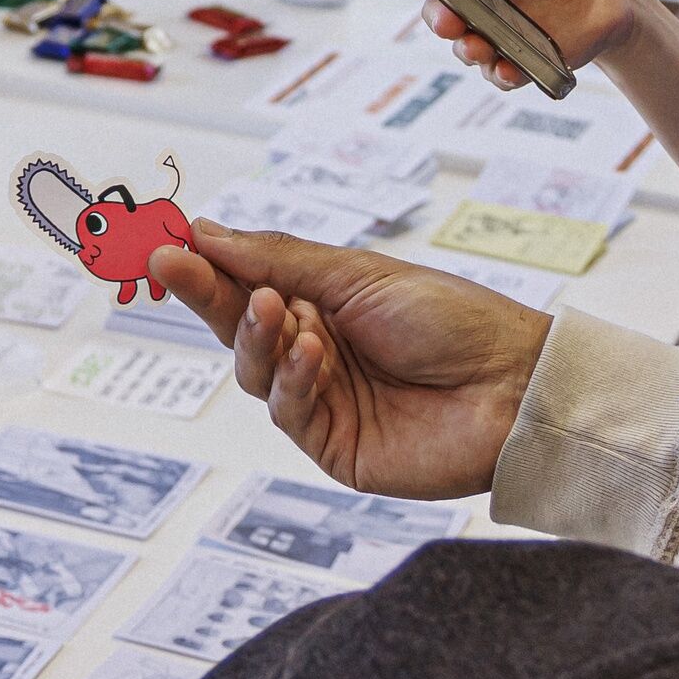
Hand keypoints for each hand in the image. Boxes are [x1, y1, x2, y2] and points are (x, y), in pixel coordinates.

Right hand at [144, 223, 546, 498]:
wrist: (514, 386)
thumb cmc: (454, 320)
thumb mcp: (360, 273)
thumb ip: (279, 258)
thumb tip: (205, 232)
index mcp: (322, 302)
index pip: (245, 282)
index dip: (203, 266)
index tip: (163, 245)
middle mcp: (315, 350)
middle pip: (238, 326)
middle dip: (207, 295)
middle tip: (175, 266)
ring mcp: (322, 400)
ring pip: (254, 372)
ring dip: (259, 337)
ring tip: (279, 310)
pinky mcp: (333, 446)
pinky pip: (289, 411)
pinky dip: (294, 378)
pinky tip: (314, 354)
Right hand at [370, 0, 650, 83]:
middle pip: (434, 11)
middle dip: (434, 18)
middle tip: (447, 18)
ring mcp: (493, 30)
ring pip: (463, 47)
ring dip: (464, 49)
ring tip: (478, 45)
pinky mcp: (520, 57)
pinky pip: (499, 73)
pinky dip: (499, 73)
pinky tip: (507, 66)